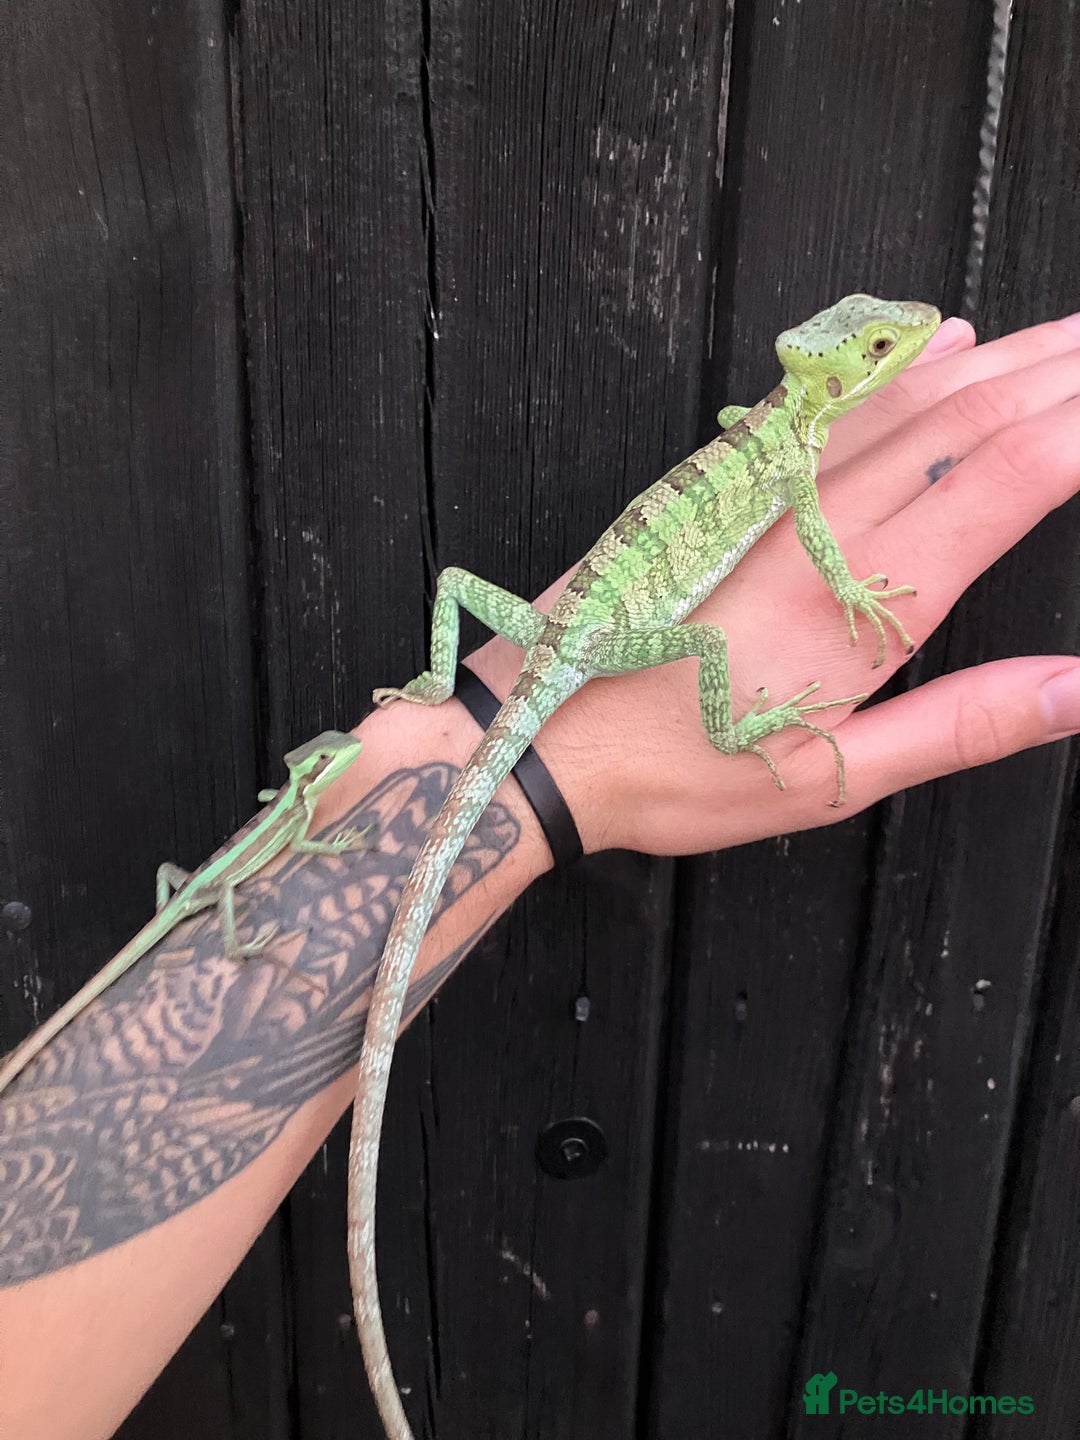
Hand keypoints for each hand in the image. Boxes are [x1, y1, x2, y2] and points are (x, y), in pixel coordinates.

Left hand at [468, 311, 1079, 855]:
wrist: (535, 734)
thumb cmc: (680, 770)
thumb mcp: (830, 778)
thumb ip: (963, 725)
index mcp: (861, 597)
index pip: (1010, 474)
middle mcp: (820, 519)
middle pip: (970, 412)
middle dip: (1063, 371)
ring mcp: (764, 488)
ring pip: (904, 395)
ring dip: (999, 356)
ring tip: (1067, 335)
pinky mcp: (719, 479)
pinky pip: (825, 402)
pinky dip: (896, 367)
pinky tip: (938, 339)